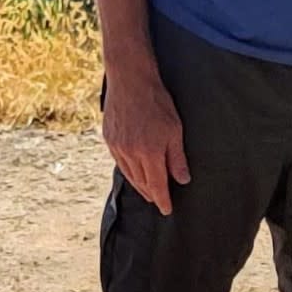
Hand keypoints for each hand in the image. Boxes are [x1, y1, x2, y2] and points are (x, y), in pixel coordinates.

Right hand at [103, 68, 189, 215]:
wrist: (130, 80)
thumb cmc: (156, 102)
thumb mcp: (174, 129)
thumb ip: (176, 157)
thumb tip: (183, 179)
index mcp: (149, 153)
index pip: (156, 186)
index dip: (162, 200)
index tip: (167, 210)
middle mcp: (130, 154)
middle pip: (141, 183)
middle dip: (151, 194)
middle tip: (159, 200)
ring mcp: (117, 147)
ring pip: (129, 174)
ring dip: (139, 184)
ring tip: (147, 190)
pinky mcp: (109, 139)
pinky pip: (119, 162)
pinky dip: (128, 170)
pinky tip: (134, 170)